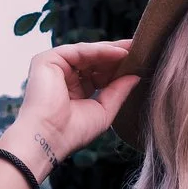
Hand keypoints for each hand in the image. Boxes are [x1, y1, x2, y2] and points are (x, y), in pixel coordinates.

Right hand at [0, 40, 139, 174]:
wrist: (48, 138)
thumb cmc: (71, 132)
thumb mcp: (104, 110)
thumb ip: (118, 91)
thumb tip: (136, 76)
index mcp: (73, 91)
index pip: (98, 74)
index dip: (117, 69)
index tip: (139, 64)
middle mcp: (62, 77)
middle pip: (94, 61)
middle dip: (117, 57)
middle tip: (140, 51)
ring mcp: (54, 67)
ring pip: (88, 53)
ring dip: (112, 52)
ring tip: (133, 51)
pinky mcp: (47, 60)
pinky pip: (79, 51)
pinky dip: (100, 51)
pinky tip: (120, 54)